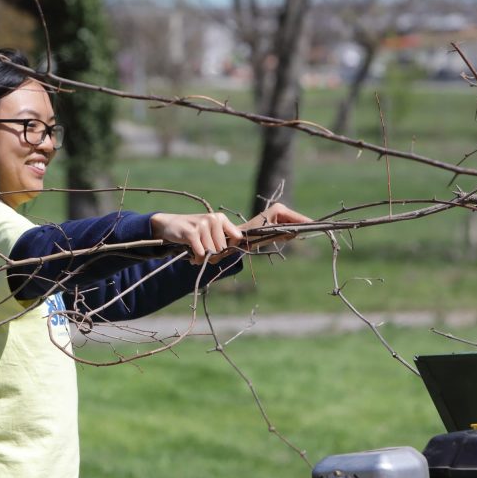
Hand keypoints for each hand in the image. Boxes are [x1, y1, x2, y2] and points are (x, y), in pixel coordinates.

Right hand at [151, 203, 311, 264]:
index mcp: (228, 223)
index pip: (259, 221)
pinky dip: (194, 257)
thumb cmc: (194, 238)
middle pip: (229, 250)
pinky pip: (201, 253)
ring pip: (214, 253)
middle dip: (217, 256)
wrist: (167, 228)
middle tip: (205, 253)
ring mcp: (206, 223)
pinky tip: (188, 252)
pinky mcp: (193, 231)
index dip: (287, 221)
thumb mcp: (215, 240)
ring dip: (203, 257)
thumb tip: (247, 250)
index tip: (309, 227)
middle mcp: (220, 220)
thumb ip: (233, 243)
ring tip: (194, 250)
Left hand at [237, 203, 311, 248]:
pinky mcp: (278, 219)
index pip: (298, 218)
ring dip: (291, 233)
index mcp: (279, 209)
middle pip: (297, 220)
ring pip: (294, 225)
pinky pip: (288, 227)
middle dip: (297, 230)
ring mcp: (280, 213)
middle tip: (290, 238)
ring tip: (278, 237)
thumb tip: (298, 232)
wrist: (241, 236)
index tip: (321, 227)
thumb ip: (286, 233)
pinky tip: (279, 237)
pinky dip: (287, 234)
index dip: (308, 224)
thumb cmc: (253, 234)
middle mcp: (281, 209)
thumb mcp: (271, 234)